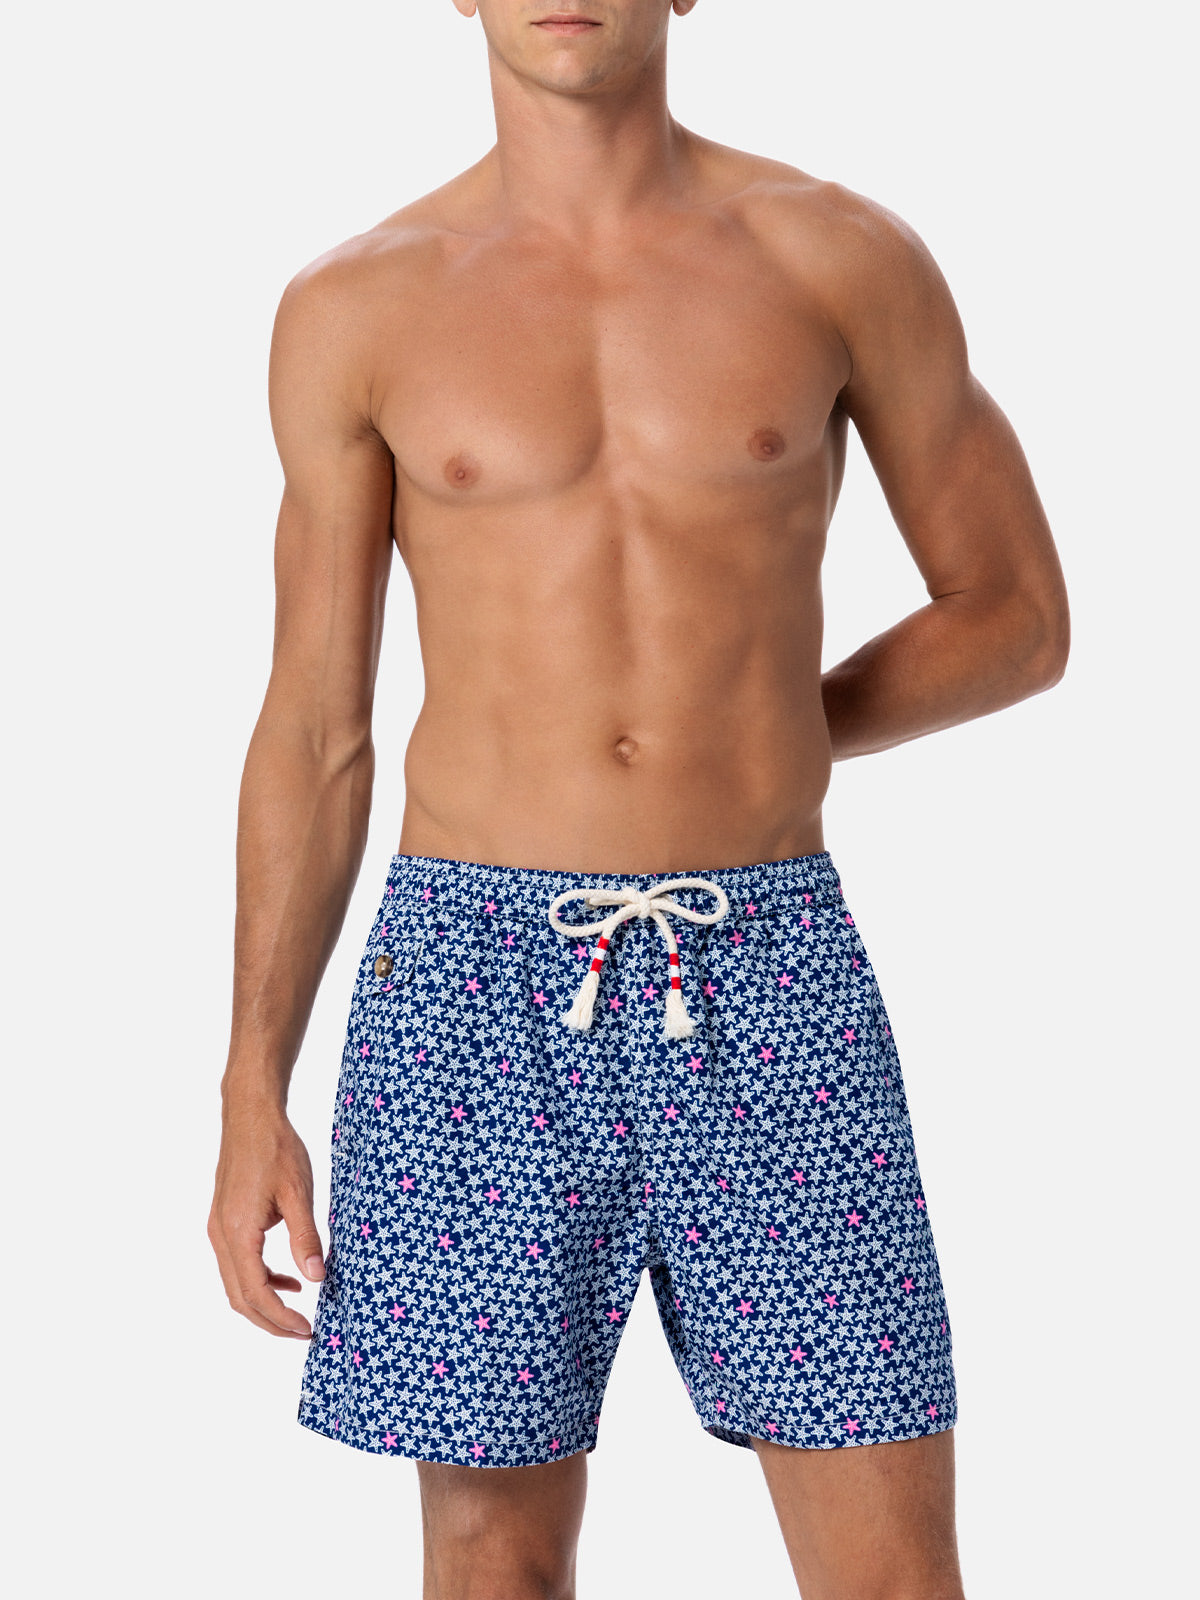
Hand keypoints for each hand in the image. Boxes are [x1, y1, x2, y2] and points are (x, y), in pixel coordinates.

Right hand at [208, 1099, 325, 1338]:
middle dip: (271, 1321)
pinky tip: (288, 1277)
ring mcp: (219, 1229)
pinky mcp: (224, 1221)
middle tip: (304, 1332)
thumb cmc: (276, 1148)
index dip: (280, 1318)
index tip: (307, 1330)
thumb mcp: (298, 1191)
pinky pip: (238, 1264)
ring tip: (299, 1312)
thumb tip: (317, 1276)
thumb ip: (306, 1236)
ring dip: (265, 1303)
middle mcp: (221, 1235)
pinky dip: (260, 1279)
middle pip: (240, 1297)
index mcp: (238, 1232)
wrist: (250, 1115)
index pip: (255, 1292)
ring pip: (236, 1283)